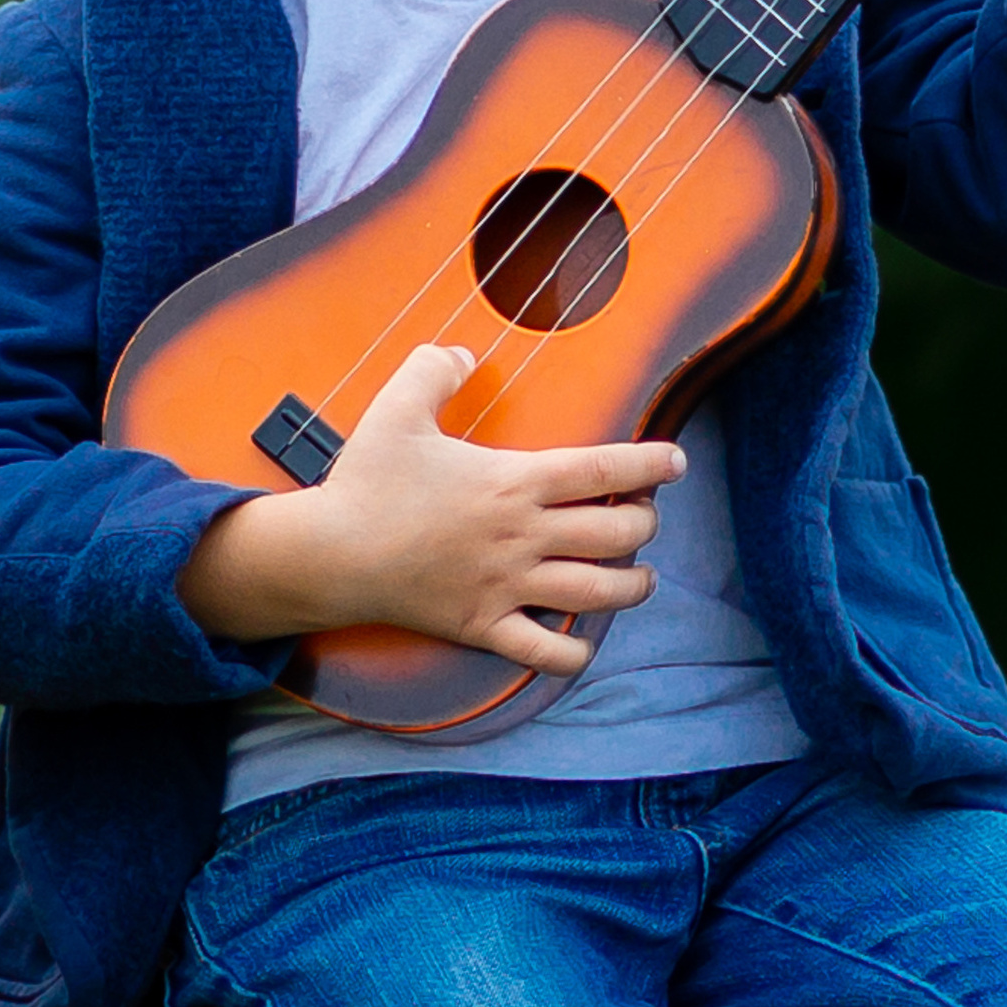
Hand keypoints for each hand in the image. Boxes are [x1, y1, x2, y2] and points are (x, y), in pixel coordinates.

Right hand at [178, 343, 681, 675]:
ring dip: (630, 586)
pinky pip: (542, 652)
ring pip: (596, 594)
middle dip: (645, 525)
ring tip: (638, 577)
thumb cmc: (366, 482)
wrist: (330, 555)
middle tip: (643, 518)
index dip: (651, 464)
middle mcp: (523, 536)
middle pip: (617, 534)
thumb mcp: (397, 408)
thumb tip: (462, 353)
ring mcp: (506, 585)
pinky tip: (584, 642)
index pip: (604, 469)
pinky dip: (572, 653)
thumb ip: (433, 369)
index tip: (676, 462)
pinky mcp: (483, 625)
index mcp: (514, 481)